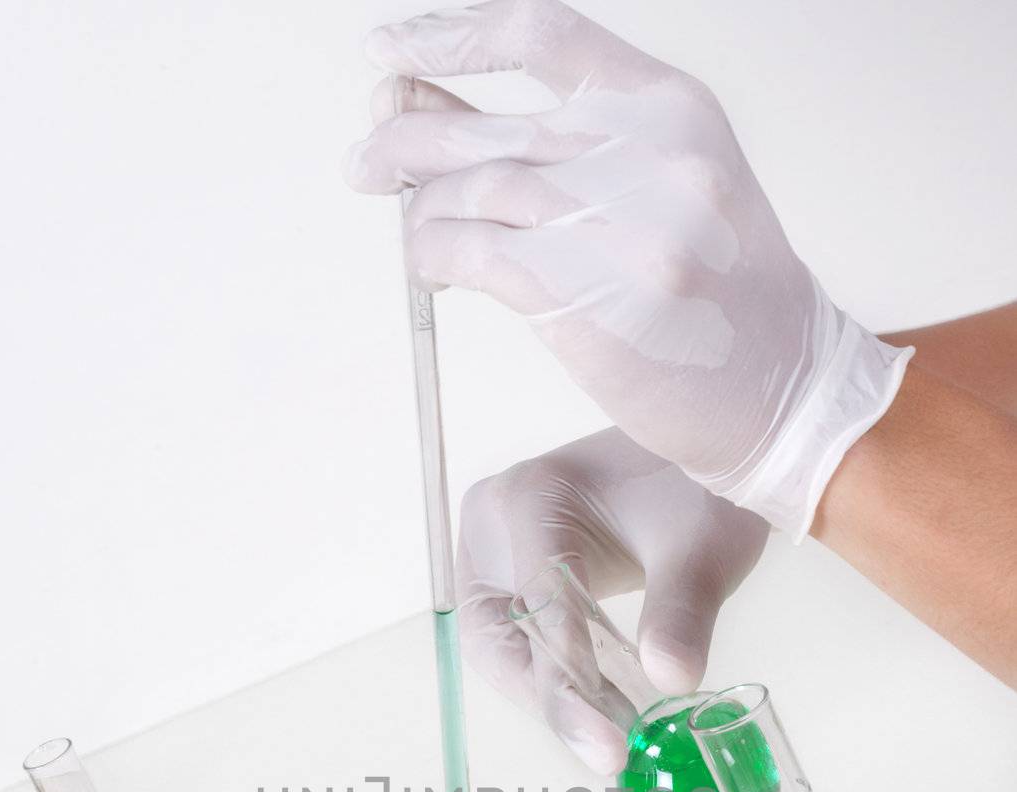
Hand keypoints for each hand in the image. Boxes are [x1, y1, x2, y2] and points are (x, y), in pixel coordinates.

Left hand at [345, 0, 912, 539]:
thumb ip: (573, 151)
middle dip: (406, 137)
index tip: (393, 48)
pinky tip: (431, 269)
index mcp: (670, 107)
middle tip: (364, 160)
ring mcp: (614, 220)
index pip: (541, 33)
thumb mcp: (674, 191)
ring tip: (411, 235)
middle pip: (489, 122)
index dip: (453, 36)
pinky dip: (433, 256)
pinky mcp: (581, 291)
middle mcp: (643, 150)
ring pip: (472, 190)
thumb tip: (440, 117)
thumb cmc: (728, 305)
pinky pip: (471, 251)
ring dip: (419, 213)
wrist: (789, 393)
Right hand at [456, 428, 768, 772]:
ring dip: (549, 696)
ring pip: (501, 648)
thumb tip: (672, 680)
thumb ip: (683, 611)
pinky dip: (557, 680)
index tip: (607, 740)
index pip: (539, 602)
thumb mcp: (706, 547)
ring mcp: (496, 552)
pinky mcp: (510, 578)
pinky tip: (602, 715)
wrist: (694, 454)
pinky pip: (518, 642)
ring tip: (610, 740)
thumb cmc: (697, 488)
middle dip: (548, 697)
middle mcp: (496, 523)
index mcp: (533, 497)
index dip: (569, 678)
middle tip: (605, 751)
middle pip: (499, 634)